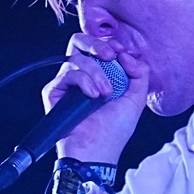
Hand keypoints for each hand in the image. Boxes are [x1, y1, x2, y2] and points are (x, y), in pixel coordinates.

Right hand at [42, 32, 151, 163]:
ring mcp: (67, 84)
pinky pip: (68, 73)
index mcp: (100, 76)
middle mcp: (81, 77)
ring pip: (76, 57)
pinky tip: (92, 96)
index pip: (97, 47)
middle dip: (96, 44)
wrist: (97, 151)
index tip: (120, 52)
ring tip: (105, 93)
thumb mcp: (136, 99)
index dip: (108, 44)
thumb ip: (139, 73)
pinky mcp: (54, 91)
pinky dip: (84, 82)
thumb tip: (127, 54)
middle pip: (79, 42)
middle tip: (109, 55)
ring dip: (96, 73)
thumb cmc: (114, 132)